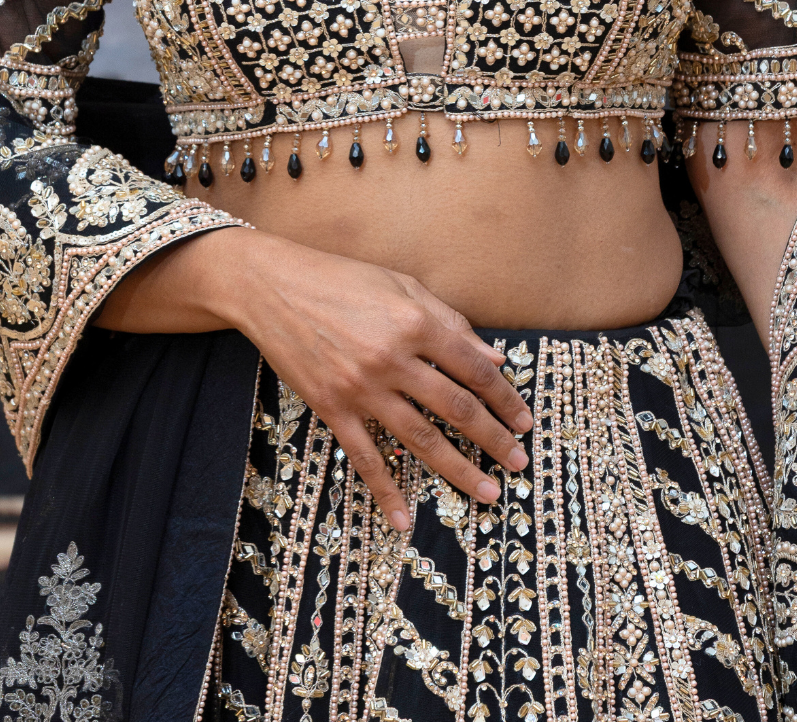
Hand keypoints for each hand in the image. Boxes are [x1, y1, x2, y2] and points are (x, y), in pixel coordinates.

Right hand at [98, 225, 533, 532]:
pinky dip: (386, 491)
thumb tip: (494, 359)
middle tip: (520, 461)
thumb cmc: (342, 278)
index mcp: (416, 322)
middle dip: (494, 438)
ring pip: (421, 438)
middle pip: (456, 408)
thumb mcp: (402, 284)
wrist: (272, 288)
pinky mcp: (332, 408)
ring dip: (459, 468)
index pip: (475, 369)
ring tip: (488, 491)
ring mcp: (361, 388)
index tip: (524, 420)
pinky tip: (405, 519)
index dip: (506, 398)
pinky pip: (365, 458)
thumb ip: (450, 322)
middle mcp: (393, 358)